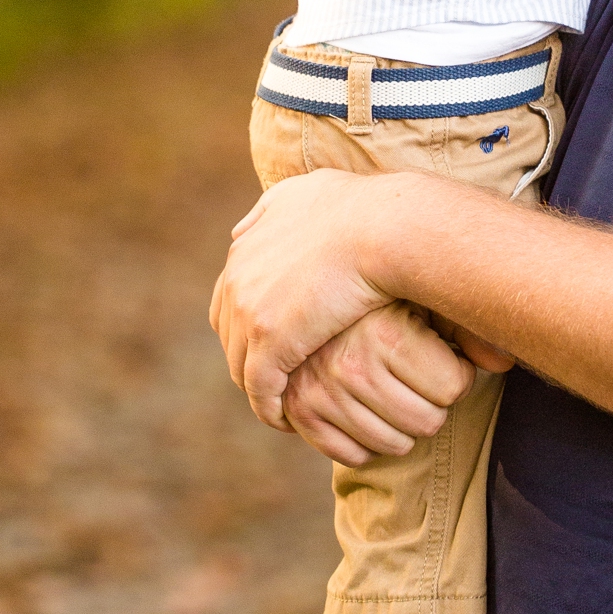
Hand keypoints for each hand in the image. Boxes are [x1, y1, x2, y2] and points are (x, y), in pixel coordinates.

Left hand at [210, 167, 418, 427]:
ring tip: (286, 405)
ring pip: (242, 366)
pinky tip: (290, 421)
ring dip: (261, 388)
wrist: (384, 227)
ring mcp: (249, 312)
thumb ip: (270, 208)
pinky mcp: (270, 343)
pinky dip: (271, 409)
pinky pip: (261, 390)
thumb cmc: (363, 208)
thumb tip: (242, 228)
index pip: (229, 298)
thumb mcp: (305, 192)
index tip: (274, 339)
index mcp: (244, 248)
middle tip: (276, 379)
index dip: (248, 321)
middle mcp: (237, 279)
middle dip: (249, 357)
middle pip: (230, 334)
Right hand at [282, 305, 475, 465]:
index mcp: (386, 332)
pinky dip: (366, 444)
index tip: (442, 358)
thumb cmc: (382, 297)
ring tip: (396, 394)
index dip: (457, 376)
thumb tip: (504, 361)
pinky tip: (367, 412)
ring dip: (403, 428)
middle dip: (433, 405)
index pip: (454, 388)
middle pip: (428, 422)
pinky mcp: (299, 411)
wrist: (312, 295)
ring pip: (395, 446)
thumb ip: (467, 324)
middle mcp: (351, 363)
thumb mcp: (425, 297)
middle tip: (419, 380)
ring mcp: (320, 390)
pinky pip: (353, 456)